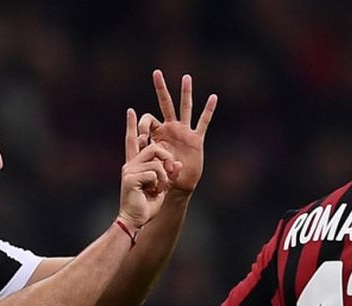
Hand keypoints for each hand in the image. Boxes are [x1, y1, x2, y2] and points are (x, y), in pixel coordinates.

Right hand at [118, 108, 181, 228]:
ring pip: (156, 159)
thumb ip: (168, 173)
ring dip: (164, 174)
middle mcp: (130, 164)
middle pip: (154, 147)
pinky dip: (159, 183)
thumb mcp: (162, 186)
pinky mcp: (130, 176)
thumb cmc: (146, 206)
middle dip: (166, 157)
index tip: (130, 111)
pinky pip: (154, 171)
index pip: (132, 141)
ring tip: (159, 187)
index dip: (132, 125)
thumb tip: (176, 162)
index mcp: (135, 164)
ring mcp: (129, 169)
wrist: (134, 220)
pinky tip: (152, 192)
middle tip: (169, 171)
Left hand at [138, 70, 217, 193]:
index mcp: (158, 133)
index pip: (148, 119)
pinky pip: (203, 122)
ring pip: (186, 108)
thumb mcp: (150, 161)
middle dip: (161, 89)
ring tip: (186, 78)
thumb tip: (138, 141)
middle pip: (166, 104)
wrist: (178, 186)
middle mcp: (171, 128)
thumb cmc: (162, 175)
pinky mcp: (196, 140)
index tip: (140, 138)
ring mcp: (184, 132)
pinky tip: (213, 98)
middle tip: (156, 73)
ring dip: (185, 93)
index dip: (142, 125)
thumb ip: (145, 150)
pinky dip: (208, 110)